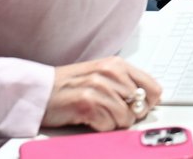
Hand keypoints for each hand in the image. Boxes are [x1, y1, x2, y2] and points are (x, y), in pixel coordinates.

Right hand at [43, 57, 160, 130]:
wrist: (39, 91)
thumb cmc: (68, 85)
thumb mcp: (101, 75)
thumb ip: (124, 83)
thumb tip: (148, 99)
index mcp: (116, 65)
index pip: (153, 88)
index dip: (149, 103)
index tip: (140, 108)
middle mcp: (110, 74)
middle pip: (140, 106)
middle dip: (128, 114)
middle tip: (110, 111)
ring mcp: (99, 88)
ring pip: (126, 117)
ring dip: (113, 122)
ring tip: (98, 114)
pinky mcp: (88, 104)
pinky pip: (109, 125)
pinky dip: (101, 127)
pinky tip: (89, 118)